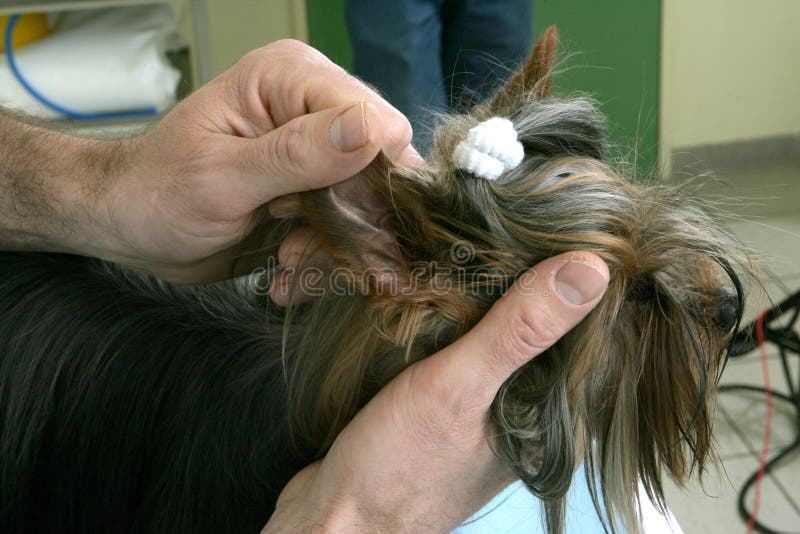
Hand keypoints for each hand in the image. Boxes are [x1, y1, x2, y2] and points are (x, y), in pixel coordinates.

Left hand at [100, 39, 420, 282]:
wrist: (132, 226)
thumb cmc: (156, 192)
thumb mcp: (221, 177)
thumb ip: (297, 154)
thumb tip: (371, 132)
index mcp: (289, 78)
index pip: (375, 119)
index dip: (369, 175)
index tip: (328, 216)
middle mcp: (312, 108)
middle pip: (380, 168)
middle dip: (347, 221)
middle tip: (297, 248)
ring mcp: (317, 152)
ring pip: (369, 209)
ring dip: (331, 248)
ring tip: (286, 261)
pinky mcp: (315, 191)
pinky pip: (348, 230)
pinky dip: (322, 261)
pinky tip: (285, 274)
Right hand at [262, 252, 609, 532]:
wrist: (336, 518)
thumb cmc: (398, 469)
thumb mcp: (459, 388)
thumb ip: (520, 330)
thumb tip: (589, 270)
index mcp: (551, 414)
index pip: (587, 330)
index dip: (580, 274)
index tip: (568, 221)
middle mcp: (527, 410)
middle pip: (541, 324)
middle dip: (524, 273)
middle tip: (508, 221)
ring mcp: (488, 405)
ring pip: (499, 329)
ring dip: (483, 288)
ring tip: (470, 244)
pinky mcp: (452, 401)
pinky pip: (465, 343)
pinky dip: (453, 312)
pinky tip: (436, 285)